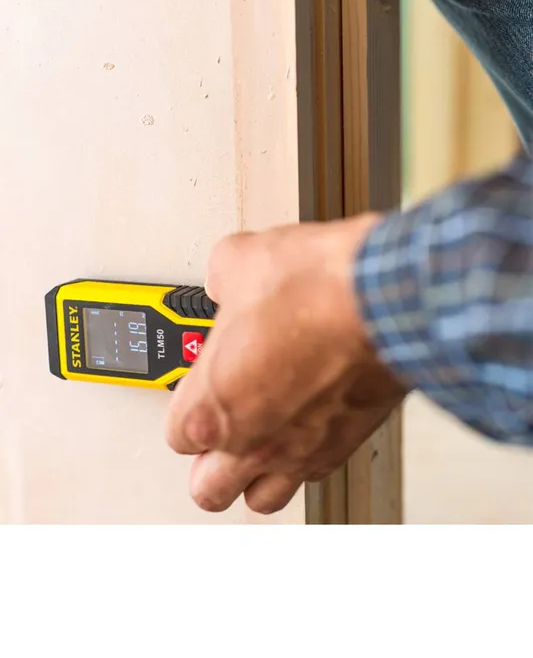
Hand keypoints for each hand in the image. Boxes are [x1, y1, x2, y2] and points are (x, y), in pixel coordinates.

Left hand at [165, 215, 407, 513]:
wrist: (383, 297)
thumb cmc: (313, 288)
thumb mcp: (238, 262)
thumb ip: (221, 282)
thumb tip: (227, 278)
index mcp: (211, 407)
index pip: (177, 435)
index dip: (187, 407)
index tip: (201, 383)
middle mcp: (253, 441)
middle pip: (208, 488)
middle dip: (209, 462)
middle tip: (217, 429)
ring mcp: (303, 448)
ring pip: (262, 499)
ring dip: (253, 476)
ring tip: (256, 443)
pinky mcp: (348, 442)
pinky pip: (316, 471)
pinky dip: (305, 457)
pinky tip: (308, 426)